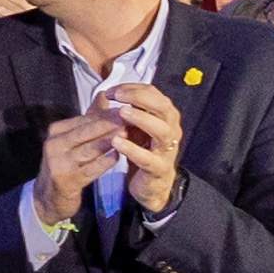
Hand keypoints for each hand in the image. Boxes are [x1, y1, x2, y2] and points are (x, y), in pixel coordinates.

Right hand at [34, 108, 121, 227]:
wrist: (48, 198)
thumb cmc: (65, 165)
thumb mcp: (71, 140)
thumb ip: (88, 120)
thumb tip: (105, 96)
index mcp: (56, 132)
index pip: (84, 119)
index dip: (106, 114)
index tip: (126, 107)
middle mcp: (55, 145)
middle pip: (87, 131)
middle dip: (110, 124)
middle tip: (131, 117)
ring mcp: (59, 164)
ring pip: (90, 149)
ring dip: (111, 141)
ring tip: (128, 134)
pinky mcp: (67, 181)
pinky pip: (91, 169)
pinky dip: (105, 162)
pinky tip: (118, 156)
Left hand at [107, 80, 186, 218]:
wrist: (151, 184)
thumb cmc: (142, 150)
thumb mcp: (130, 127)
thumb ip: (119, 111)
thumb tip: (103, 93)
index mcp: (164, 116)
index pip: (153, 93)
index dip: (133, 88)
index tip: (112, 90)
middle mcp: (170, 129)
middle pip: (163, 107)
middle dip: (140, 98)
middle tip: (119, 96)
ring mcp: (167, 149)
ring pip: (161, 130)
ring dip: (142, 119)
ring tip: (122, 112)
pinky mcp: (159, 168)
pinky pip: (148, 158)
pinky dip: (133, 149)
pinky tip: (117, 142)